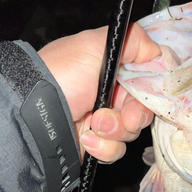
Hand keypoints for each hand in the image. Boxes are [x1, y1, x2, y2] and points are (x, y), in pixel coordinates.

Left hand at [38, 23, 160, 162]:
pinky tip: (85, 138)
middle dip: (135, 114)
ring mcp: (102, 121)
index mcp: (112, 71)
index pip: (146, 82)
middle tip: (126, 117)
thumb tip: (157, 51)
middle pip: (143, 110)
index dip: (152, 90)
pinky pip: (115, 151)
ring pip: (131, 133)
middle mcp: (110, 96)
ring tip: (93, 123)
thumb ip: (132, 41)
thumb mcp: (94, 45)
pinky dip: (103, 147)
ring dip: (115, 130)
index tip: (149, 94)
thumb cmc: (61, 76)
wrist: (33, 116)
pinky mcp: (95, 144)